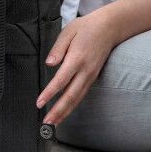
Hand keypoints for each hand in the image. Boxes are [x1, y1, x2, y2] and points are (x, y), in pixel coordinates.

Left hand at [36, 10, 118, 124]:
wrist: (110, 27)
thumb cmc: (86, 28)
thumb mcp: (68, 31)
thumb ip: (57, 49)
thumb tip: (49, 64)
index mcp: (77, 58)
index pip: (61, 80)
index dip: (50, 93)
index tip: (39, 103)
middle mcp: (85, 70)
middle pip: (71, 95)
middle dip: (58, 111)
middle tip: (46, 123)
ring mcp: (91, 75)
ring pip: (77, 99)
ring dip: (65, 112)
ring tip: (53, 124)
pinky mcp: (92, 77)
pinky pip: (81, 95)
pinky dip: (72, 106)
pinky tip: (64, 113)